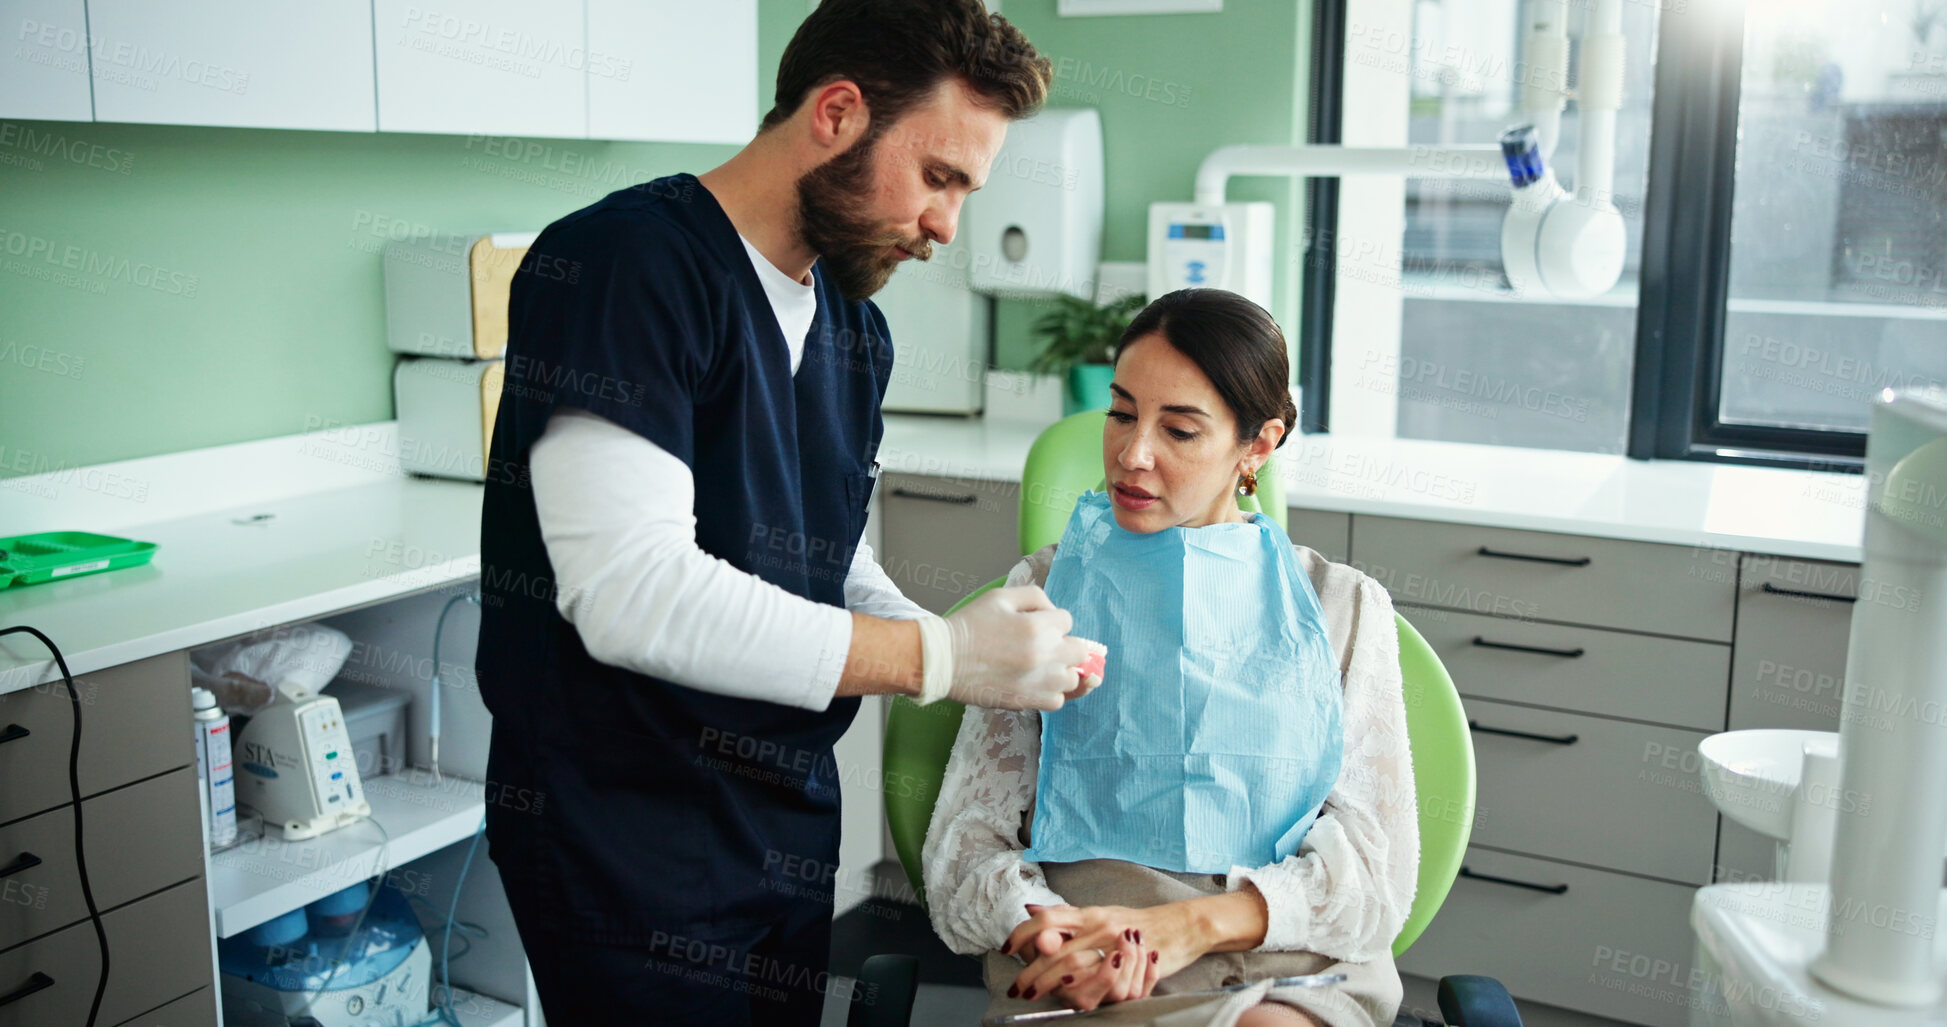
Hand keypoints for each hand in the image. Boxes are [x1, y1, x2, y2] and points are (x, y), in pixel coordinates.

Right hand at [940, 586, 1095, 709]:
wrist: (943, 660)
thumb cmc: (969, 625)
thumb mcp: (1001, 596)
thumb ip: (1035, 596)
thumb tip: (1053, 613)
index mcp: (1038, 626)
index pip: (1067, 620)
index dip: (1053, 621)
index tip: (1037, 625)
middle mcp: (1044, 655)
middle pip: (1080, 651)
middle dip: (1066, 645)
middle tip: (1046, 647)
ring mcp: (1038, 682)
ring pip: (1072, 679)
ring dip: (1062, 671)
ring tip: (1043, 667)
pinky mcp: (1028, 702)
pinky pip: (1058, 701)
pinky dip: (1052, 693)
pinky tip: (1038, 684)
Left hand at [1002, 903, 1204, 1010]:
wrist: (1179, 925)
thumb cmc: (1136, 922)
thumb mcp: (1098, 913)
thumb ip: (1066, 915)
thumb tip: (1031, 910)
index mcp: (1089, 913)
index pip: (1048, 919)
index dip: (1024, 933)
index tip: (1007, 949)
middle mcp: (1099, 925)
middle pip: (1055, 948)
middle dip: (1031, 971)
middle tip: (1017, 987)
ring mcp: (1115, 945)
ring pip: (1073, 966)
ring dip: (1050, 983)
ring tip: (1035, 993)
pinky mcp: (1129, 965)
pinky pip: (1102, 981)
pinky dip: (1082, 987)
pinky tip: (1069, 995)